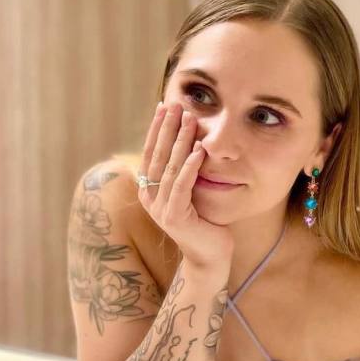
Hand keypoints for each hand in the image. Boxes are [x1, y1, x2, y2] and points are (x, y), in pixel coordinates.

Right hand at [137, 101, 234, 271]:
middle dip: (167, 128)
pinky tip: (199, 150)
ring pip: (169, 167)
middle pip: (157, 155)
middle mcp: (150, 198)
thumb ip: (182, 172)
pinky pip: (182, 185)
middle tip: (175, 104)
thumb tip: (186, 142)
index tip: (165, 106)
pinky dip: (190, 166)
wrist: (210, 256)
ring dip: (180, 141)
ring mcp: (160, 208)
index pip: (151, 152)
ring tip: (190, 119)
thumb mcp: (190, 192)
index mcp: (149, 190)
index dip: (157, 129)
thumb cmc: (204, 222)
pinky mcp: (174, 217)